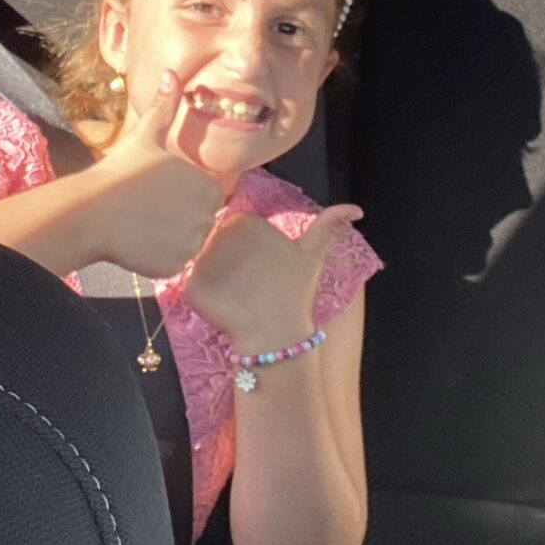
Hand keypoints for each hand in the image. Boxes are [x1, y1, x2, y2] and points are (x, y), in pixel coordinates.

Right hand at [87, 70, 228, 277]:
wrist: (93, 210)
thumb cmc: (120, 170)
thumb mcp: (145, 135)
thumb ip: (164, 107)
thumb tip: (172, 73)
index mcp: (208, 183)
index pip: (206, 195)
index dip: (180, 194)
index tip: (156, 191)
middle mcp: (209, 214)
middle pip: (199, 220)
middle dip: (177, 217)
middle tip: (147, 209)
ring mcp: (193, 242)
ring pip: (186, 242)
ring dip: (169, 237)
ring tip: (142, 224)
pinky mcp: (177, 264)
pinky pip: (174, 263)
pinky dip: (159, 257)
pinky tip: (138, 242)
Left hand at [183, 201, 363, 354]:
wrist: (276, 334)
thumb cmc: (294, 293)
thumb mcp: (312, 255)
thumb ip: (329, 226)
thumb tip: (357, 209)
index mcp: (245, 220)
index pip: (233, 229)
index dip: (244, 252)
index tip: (258, 270)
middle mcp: (219, 234)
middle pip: (213, 244)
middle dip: (226, 263)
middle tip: (248, 286)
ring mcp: (202, 259)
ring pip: (199, 264)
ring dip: (214, 280)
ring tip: (236, 297)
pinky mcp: (189, 285)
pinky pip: (187, 287)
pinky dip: (201, 299)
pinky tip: (221, 308)